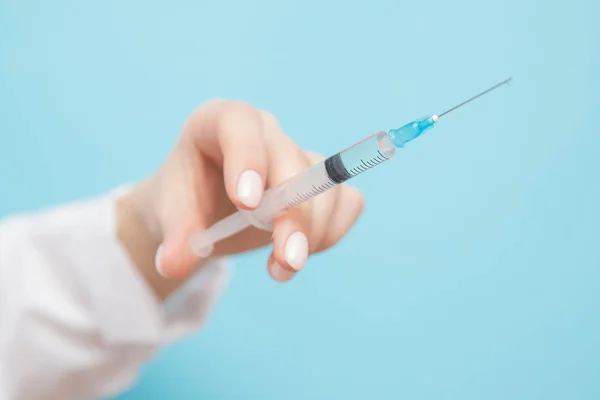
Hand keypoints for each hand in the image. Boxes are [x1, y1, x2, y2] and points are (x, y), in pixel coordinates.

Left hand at [118, 100, 363, 296]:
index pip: (239, 122)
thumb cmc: (186, 204)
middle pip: (291, 159)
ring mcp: (296, 154)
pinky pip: (346, 201)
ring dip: (313, 232)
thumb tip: (173, 265)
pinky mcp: (321, 183)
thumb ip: (173, 239)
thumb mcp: (170, 218)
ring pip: (325, 184)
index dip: (248, 157)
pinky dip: (332, 231)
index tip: (247, 204)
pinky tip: (303, 251)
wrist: (204, 213)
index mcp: (217, 123)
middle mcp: (263, 133)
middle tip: (287, 260)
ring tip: (283, 268)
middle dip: (293, 214)